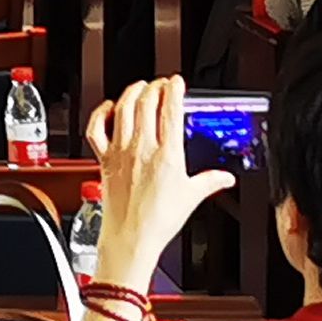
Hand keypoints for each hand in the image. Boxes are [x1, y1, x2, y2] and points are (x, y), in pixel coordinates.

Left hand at [86, 76, 233, 295]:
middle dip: (155, 86)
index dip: (174, 90)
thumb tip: (225, 177)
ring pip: (122, 109)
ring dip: (131, 92)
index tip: (177, 81)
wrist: (131, 238)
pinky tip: (108, 107)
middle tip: (161, 83)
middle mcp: (142, 148)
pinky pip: (96, 129)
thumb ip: (210, 181)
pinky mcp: (104, 160)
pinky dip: (101, 113)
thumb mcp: (192, 197)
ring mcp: (120, 152)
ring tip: (140, 86)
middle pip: (146, 103)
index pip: (170, 110)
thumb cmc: (158, 221)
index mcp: (167, 155)